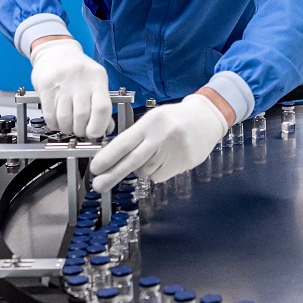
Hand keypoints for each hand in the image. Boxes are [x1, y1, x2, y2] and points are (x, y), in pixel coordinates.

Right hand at [29, 37, 111, 140]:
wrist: (56, 51)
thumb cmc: (80, 69)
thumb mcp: (96, 81)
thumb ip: (102, 103)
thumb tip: (106, 128)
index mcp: (97, 78)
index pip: (102, 107)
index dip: (99, 126)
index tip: (96, 134)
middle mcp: (80, 80)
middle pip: (82, 115)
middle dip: (81, 130)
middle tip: (81, 131)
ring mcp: (62, 83)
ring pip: (64, 118)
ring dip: (67, 129)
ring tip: (70, 127)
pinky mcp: (45, 88)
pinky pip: (49, 114)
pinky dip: (55, 124)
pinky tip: (58, 123)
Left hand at [88, 94, 228, 192]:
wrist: (207, 118)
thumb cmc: (175, 118)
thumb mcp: (153, 118)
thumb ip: (136, 135)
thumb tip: (112, 157)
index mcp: (151, 122)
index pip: (125, 142)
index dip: (108, 157)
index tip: (95, 168)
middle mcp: (162, 137)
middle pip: (133, 162)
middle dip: (113, 175)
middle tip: (98, 185)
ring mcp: (174, 151)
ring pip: (146, 171)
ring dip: (142, 168)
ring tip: (154, 154)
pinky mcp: (184, 163)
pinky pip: (159, 176)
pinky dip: (156, 171)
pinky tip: (166, 159)